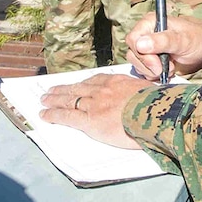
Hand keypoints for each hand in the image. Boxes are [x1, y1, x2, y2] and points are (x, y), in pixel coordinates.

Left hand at [38, 73, 152, 147]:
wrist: (153, 114)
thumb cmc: (157, 106)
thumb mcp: (150, 92)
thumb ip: (142, 93)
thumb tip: (147, 97)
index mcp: (117, 82)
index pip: (95, 81)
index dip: (82, 83)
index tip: (76, 84)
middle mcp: (102, 90)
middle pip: (78, 88)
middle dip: (63, 90)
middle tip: (51, 91)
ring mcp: (94, 104)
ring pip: (69, 100)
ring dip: (54, 100)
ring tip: (44, 100)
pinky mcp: (89, 120)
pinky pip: (66, 116)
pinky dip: (53, 115)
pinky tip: (44, 115)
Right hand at [125, 12, 201, 79]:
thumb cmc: (199, 40)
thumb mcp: (184, 40)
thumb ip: (163, 41)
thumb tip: (140, 44)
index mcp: (150, 23)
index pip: (133, 39)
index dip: (143, 55)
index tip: (158, 64)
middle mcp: (145, 34)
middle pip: (133, 54)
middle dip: (149, 66)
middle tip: (168, 68)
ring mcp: (148, 48)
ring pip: (137, 65)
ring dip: (152, 72)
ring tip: (171, 68)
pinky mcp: (151, 60)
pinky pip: (143, 71)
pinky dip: (154, 76)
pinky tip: (168, 72)